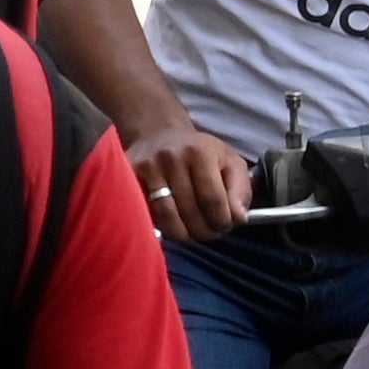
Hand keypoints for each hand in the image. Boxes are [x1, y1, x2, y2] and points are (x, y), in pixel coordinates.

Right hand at [130, 125, 256, 239]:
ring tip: (191, 232)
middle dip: (204, 230)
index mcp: (199, 152)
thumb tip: (239, 219)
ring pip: (166, 217)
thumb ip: (240, 189)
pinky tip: (170, 225)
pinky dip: (160, 226)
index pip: (213, 199)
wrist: (158, 135)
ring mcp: (146, 169)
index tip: (225, 227)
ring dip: (183, 233)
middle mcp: (171, 158)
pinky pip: (145, 214)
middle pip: (190, 211)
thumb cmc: (199, 152)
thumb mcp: (229, 162)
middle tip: (208, 232)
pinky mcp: (128, 179)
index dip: (222, 220)